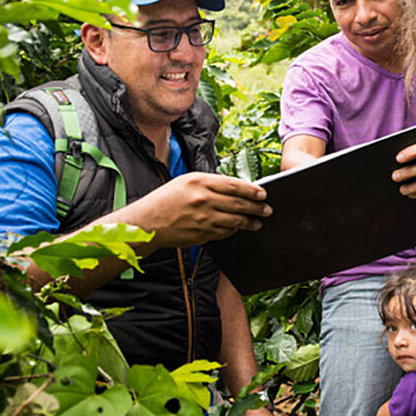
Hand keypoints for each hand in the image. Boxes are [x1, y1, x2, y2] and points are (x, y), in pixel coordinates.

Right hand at [115, 172, 271, 249]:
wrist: (148, 222)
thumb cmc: (166, 200)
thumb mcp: (186, 181)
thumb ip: (210, 183)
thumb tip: (236, 188)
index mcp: (200, 181)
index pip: (234, 185)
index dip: (252, 190)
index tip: (263, 193)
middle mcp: (203, 199)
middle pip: (239, 204)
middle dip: (257, 208)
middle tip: (267, 209)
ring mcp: (203, 219)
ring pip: (235, 221)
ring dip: (250, 222)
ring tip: (258, 222)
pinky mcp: (202, 234)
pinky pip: (224, 233)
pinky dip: (234, 231)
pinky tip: (238, 229)